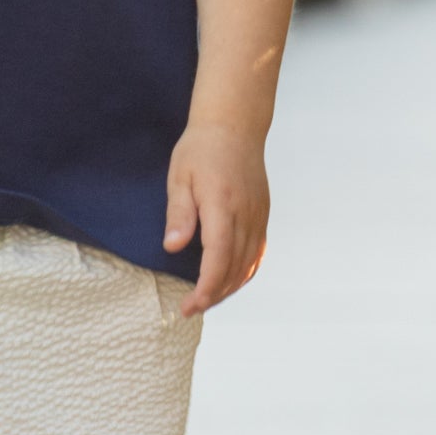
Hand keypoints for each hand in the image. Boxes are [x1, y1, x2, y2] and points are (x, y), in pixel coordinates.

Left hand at [163, 123, 269, 316]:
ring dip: (229, 288)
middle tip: (190, 309)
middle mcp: (246, 215)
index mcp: (222, 205)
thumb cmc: (200, 149)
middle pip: (235, 269)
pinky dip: (245, 273)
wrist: (234, 125)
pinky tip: (230, 281)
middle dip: (214, 295)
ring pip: (249, 265)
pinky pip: (258, 253)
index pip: (218, 258)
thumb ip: (179, 213)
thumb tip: (173, 247)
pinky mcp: (263, 215)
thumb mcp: (180, 176)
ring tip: (207, 299)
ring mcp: (258, 216)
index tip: (190, 305)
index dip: (206, 287)